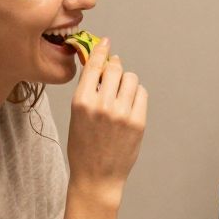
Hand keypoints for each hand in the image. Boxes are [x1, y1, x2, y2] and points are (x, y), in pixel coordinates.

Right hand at [66, 40, 147, 199]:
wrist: (96, 176)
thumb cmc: (83, 147)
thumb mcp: (77, 115)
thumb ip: (88, 91)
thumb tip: (102, 66)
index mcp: (81, 101)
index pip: (94, 65)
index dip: (101, 50)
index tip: (106, 42)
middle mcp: (102, 105)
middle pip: (116, 68)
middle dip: (114, 69)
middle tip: (113, 76)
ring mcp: (122, 113)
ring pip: (131, 78)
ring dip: (127, 81)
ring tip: (121, 95)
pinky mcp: (138, 122)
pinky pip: (141, 94)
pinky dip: (136, 94)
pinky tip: (129, 105)